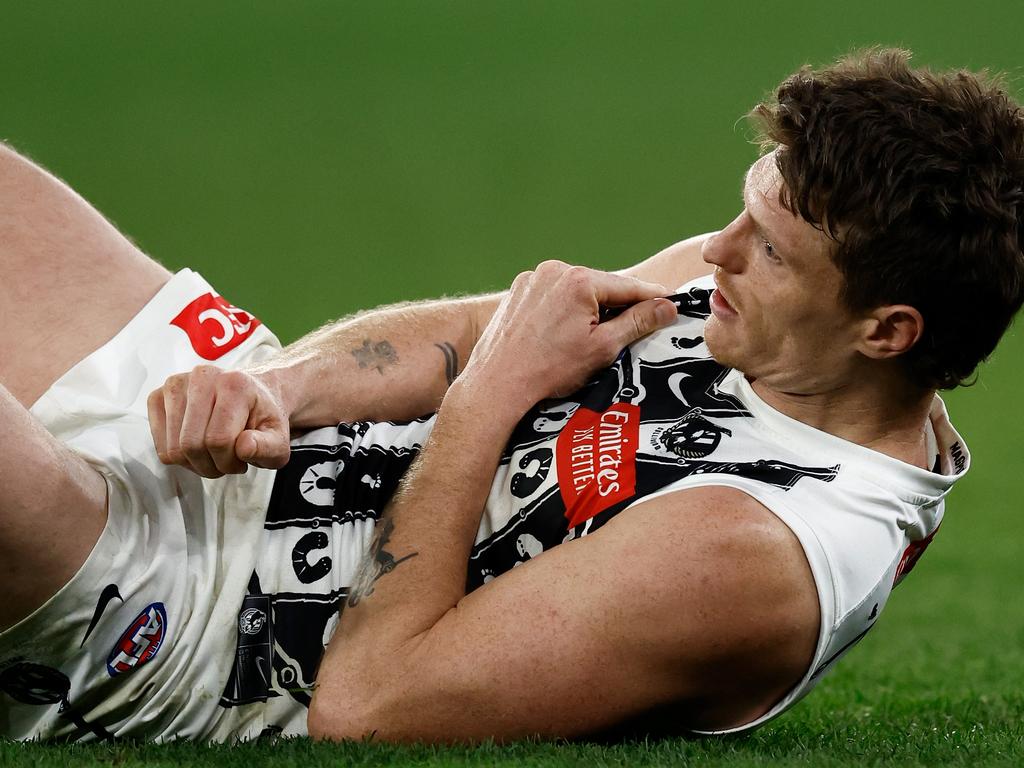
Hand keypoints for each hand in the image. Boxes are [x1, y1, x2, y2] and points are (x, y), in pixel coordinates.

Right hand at [147, 365, 290, 477]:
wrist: (252, 395)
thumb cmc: (263, 418)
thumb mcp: (278, 439)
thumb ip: (267, 447)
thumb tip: (244, 447)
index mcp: (235, 384)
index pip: (218, 440)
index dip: (229, 462)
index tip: (240, 462)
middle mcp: (202, 377)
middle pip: (191, 445)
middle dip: (210, 465)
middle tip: (226, 461)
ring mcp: (176, 383)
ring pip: (173, 448)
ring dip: (194, 462)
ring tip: (214, 453)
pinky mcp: (159, 394)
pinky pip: (159, 443)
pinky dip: (178, 454)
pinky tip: (197, 444)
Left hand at [457, 261, 675, 411]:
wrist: (497, 384)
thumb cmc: (548, 370)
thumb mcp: (603, 347)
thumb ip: (638, 322)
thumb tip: (666, 306)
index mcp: (579, 281)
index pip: (628, 286)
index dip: (653, 297)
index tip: (672, 302)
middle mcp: (554, 271)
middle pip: (601, 287)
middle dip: (617, 306)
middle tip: (634, 328)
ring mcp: (532, 279)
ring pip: (575, 291)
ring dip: (589, 308)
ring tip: (591, 338)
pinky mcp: (517, 292)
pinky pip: (552, 296)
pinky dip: (563, 309)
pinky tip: (562, 335)